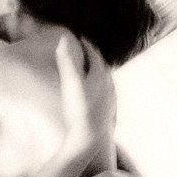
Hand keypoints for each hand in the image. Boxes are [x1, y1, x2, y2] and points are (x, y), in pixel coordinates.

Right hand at [56, 35, 114, 150]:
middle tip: (83, 51)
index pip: (93, 53)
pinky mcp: (109, 111)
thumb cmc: (79, 109)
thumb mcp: (70, 82)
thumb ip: (67, 60)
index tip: (79, 38)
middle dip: (92, 57)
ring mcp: (111, 99)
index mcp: (101, 74)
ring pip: (105, 80)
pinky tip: (93, 95)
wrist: (90, 138)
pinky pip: (105, 94)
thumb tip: (64, 38)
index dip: (85, 44)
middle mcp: (110, 84)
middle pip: (101, 65)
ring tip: (88, 71)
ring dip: (96, 73)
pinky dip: (98, 88)